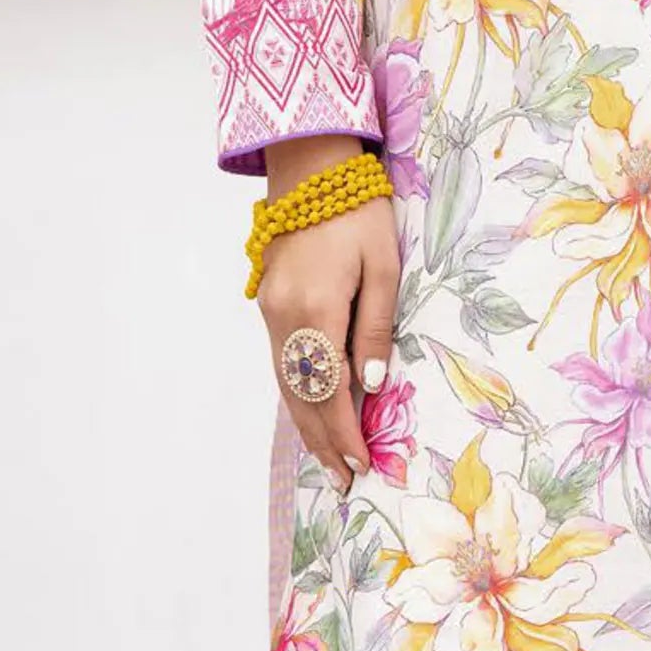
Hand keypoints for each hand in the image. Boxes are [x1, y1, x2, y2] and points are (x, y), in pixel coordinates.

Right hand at [257, 133, 399, 493]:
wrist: (311, 169)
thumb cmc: (358, 212)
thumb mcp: (383, 267)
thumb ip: (374, 327)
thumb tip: (371, 385)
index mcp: (316, 312)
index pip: (330, 392)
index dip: (345, 433)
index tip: (363, 466)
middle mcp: (284, 320)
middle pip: (301, 397)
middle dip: (323, 442)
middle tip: (344, 481)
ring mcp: (270, 313)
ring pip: (287, 384)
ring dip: (307, 424)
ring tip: (330, 459)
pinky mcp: (268, 304)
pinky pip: (282, 363)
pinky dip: (297, 394)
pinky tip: (312, 411)